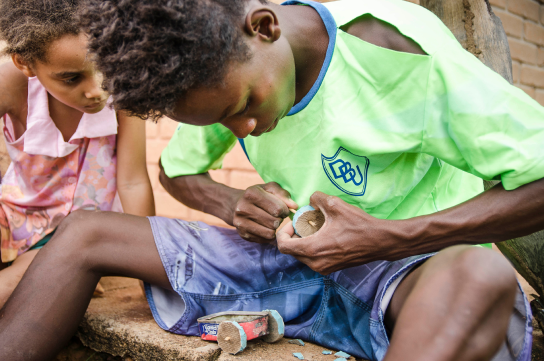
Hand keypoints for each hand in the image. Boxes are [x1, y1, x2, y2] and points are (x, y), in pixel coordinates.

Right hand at [232, 182, 297, 243]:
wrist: (235, 204)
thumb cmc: (258, 195)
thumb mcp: (270, 188)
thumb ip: (283, 194)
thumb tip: (294, 206)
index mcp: (251, 193)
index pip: (278, 209)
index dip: (285, 210)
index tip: (284, 209)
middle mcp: (243, 208)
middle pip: (274, 222)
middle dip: (279, 219)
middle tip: (277, 216)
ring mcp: (241, 223)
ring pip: (270, 233)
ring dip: (274, 228)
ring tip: (271, 221)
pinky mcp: (242, 234)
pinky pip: (264, 240)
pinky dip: (268, 235)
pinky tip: (265, 227)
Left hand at [277, 191, 406, 274]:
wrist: (380, 241)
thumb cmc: (359, 225)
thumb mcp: (336, 205)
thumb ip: (317, 198)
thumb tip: (311, 200)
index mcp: (313, 249)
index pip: (283, 246)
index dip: (282, 232)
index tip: (292, 222)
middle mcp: (315, 263)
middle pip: (292, 251)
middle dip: (293, 236)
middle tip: (302, 223)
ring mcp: (324, 268)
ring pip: (302, 256)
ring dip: (303, 242)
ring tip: (314, 228)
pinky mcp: (331, 268)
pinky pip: (313, 259)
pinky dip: (312, 248)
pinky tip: (324, 235)